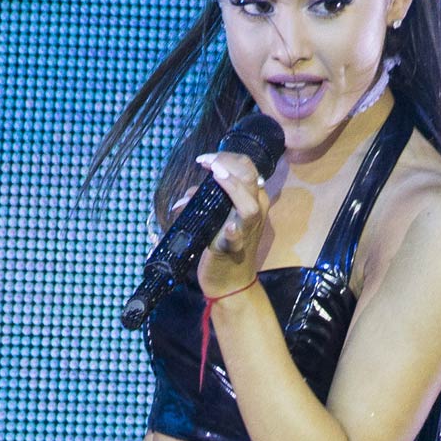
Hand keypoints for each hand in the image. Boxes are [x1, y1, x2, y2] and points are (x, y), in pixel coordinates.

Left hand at [195, 149, 271, 295]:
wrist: (230, 283)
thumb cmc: (222, 246)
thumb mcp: (214, 216)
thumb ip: (204, 200)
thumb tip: (186, 197)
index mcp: (252, 199)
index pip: (246, 167)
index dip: (226, 158)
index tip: (205, 159)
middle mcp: (255, 212)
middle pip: (249, 177)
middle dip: (227, 164)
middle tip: (207, 162)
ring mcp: (247, 230)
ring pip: (249, 204)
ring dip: (232, 188)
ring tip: (216, 175)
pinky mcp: (235, 248)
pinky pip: (237, 237)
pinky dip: (233, 231)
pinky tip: (228, 227)